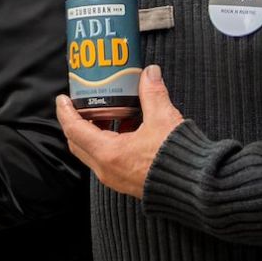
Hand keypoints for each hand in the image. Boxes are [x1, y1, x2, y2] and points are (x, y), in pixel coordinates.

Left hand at [55, 65, 184, 198]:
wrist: (198, 187)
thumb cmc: (179, 158)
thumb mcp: (163, 119)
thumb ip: (152, 93)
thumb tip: (149, 73)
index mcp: (108, 154)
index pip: (74, 130)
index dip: (66, 112)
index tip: (63, 98)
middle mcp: (107, 169)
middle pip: (79, 142)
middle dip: (77, 121)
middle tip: (82, 103)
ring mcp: (116, 178)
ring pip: (93, 152)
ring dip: (95, 132)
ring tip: (107, 112)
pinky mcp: (127, 182)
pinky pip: (108, 160)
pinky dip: (110, 143)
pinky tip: (128, 128)